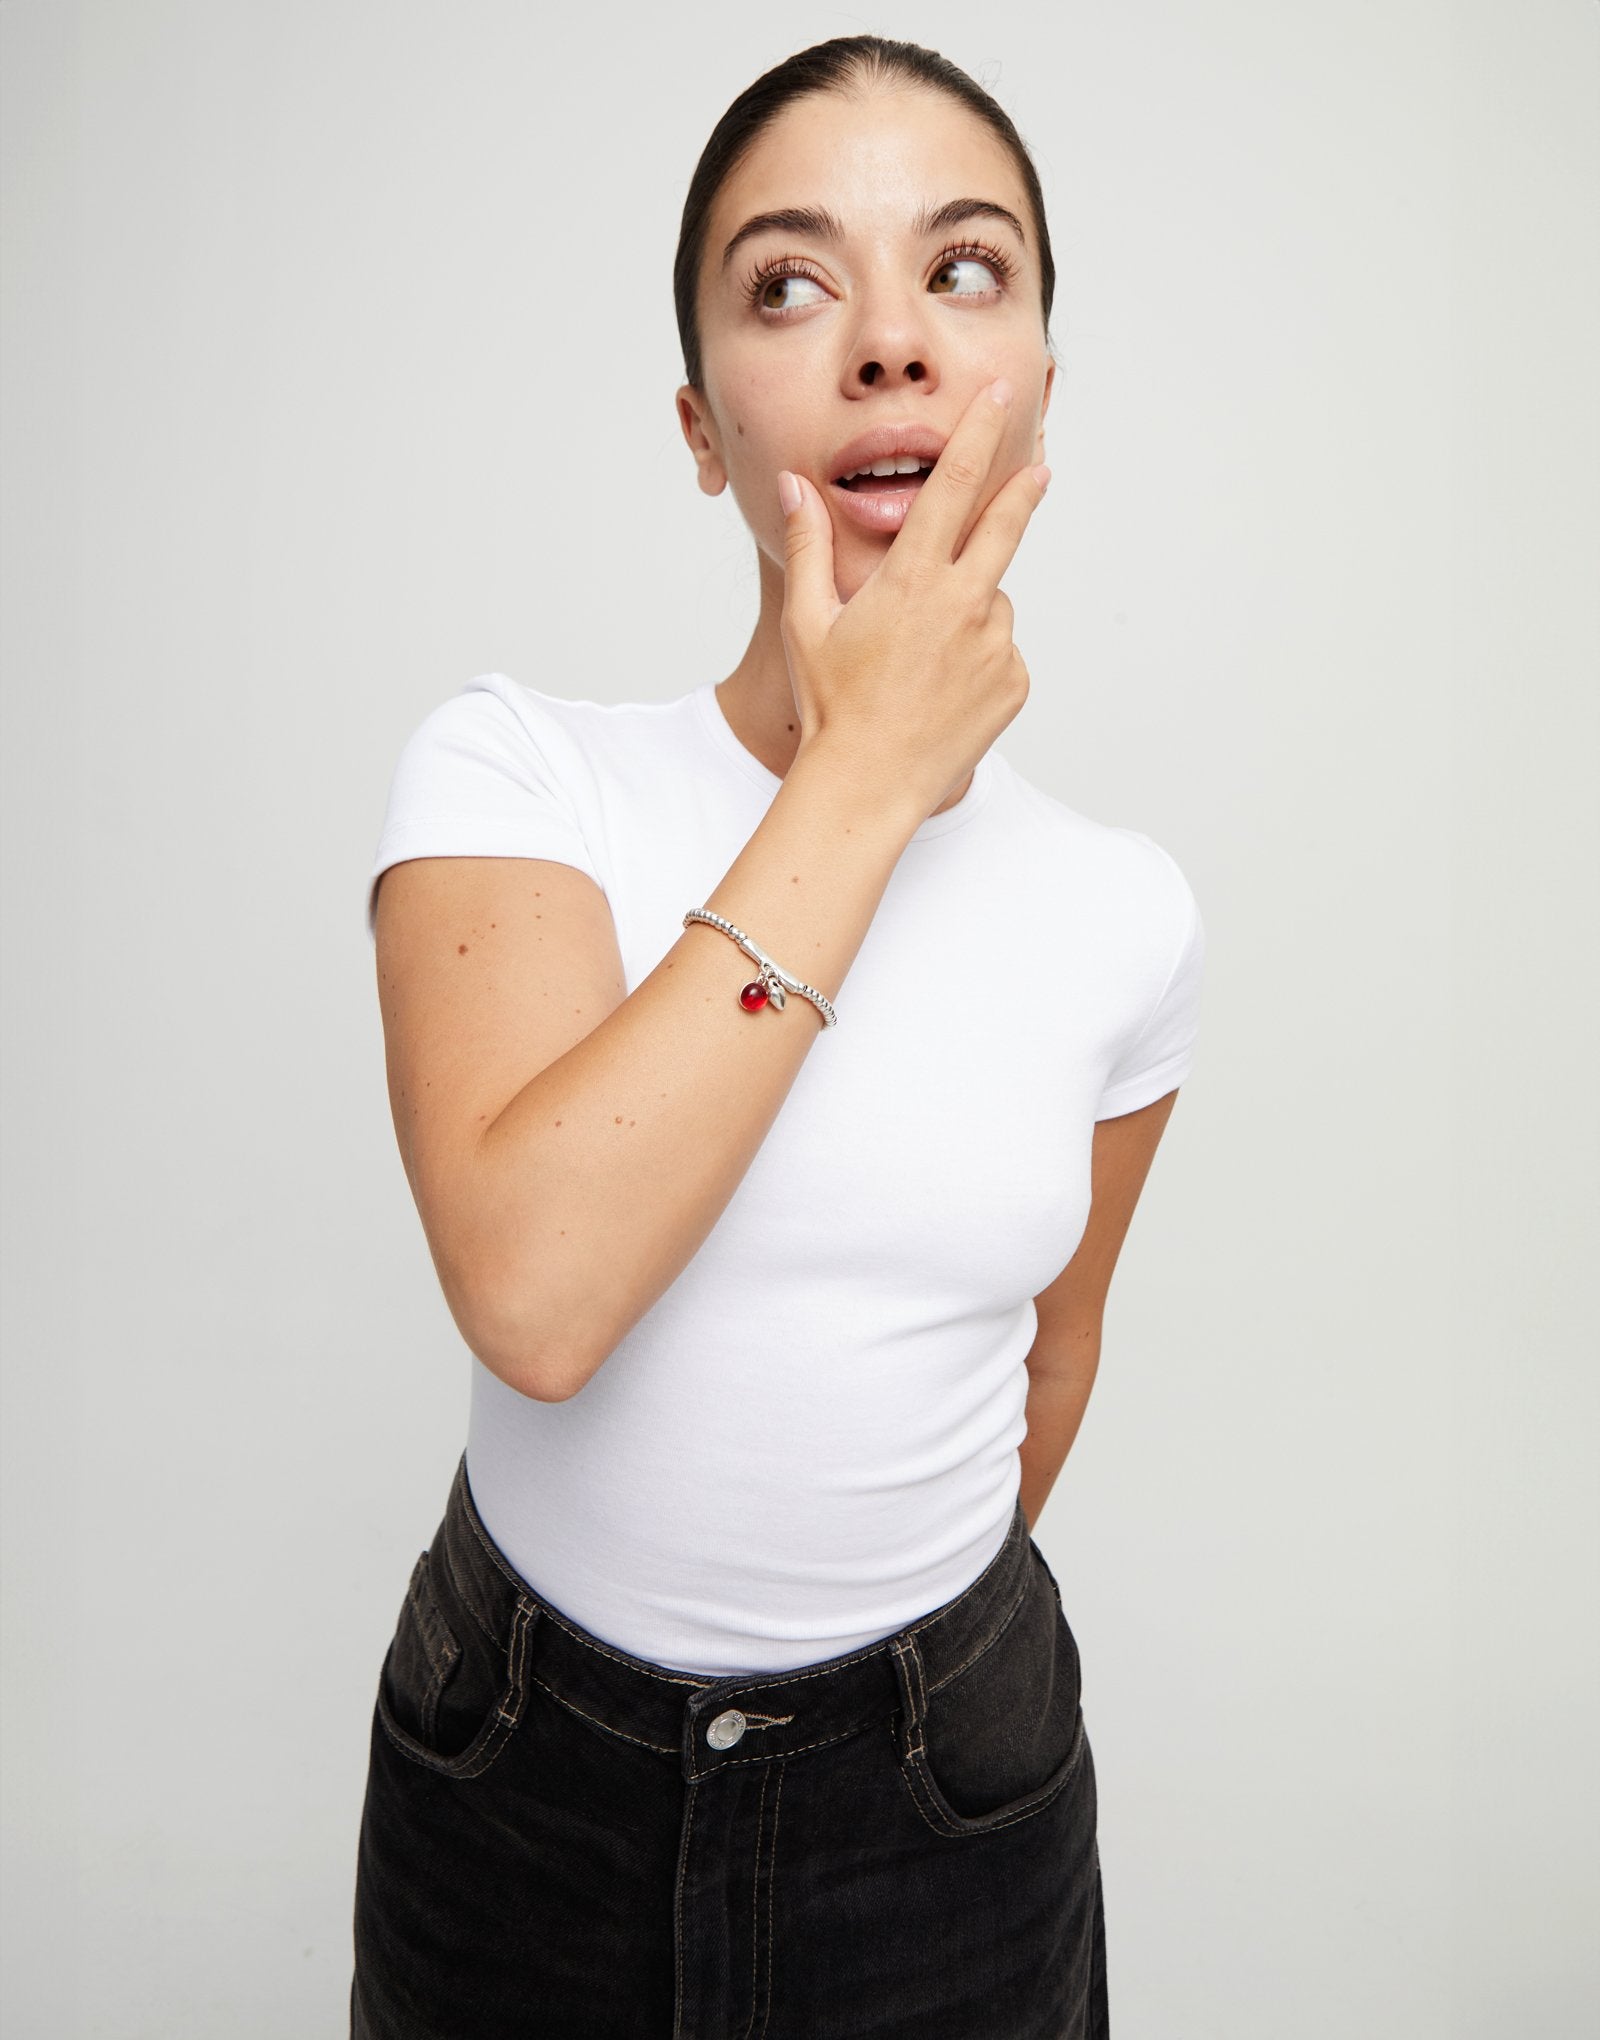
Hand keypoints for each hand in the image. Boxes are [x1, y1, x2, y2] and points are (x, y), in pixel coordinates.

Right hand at [775, 377, 1051, 821]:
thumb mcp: (807, 621)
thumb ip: (808, 545)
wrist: (868, 784)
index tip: (1000, 400)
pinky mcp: (1014, 683)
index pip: (955, 486)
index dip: (980, 435)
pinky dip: (978, 661)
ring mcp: (996, 645)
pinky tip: (941, 691)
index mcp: (914, 579)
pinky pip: (1001, 654)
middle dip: (1023, 488)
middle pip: (1006, 527)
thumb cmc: (831, 706)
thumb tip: (793, 485)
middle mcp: (965, 604)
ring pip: (991, 605)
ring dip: (967, 614)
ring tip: (920, 662)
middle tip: (1041, 464)